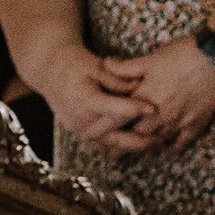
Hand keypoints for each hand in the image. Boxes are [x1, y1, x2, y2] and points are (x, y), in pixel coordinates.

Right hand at [40, 57, 164, 156]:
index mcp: (84, 101)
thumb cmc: (75, 65)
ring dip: (135, 147)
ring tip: (158, 144)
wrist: (51, 72)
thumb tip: (141, 87)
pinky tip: (143, 145)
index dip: (134, 109)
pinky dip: (125, 149)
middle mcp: (82, 121)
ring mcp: (83, 132)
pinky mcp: (86, 136)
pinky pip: (108, 149)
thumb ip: (119, 79)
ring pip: (114, 147)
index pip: (113, 109)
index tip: (153, 108)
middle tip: (163, 137)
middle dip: (141, 138)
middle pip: (116, 136)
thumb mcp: (96, 66)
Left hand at [98, 38, 214, 154]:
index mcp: (145, 97)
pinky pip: (179, 144)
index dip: (105, 125)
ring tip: (131, 150)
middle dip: (122, 139)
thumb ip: (126, 67)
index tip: (95, 132)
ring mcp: (178, 122)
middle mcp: (159, 114)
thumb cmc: (183, 55)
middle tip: (111, 144)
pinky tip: (160, 150)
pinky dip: (168, 149)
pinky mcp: (195, 125)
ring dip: (143, 146)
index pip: (118, 117)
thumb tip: (105, 64)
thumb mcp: (150, 58)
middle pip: (135, 134)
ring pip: (155, 142)